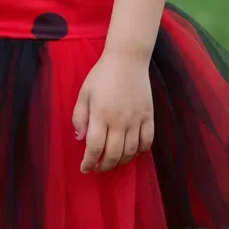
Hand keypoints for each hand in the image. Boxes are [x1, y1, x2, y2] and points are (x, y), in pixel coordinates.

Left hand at [72, 52, 153, 172]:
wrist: (127, 59)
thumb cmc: (102, 75)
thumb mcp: (84, 93)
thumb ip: (80, 116)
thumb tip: (80, 138)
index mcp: (101, 114)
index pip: (95, 147)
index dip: (89, 162)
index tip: (85, 169)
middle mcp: (119, 120)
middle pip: (113, 154)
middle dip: (104, 166)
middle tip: (98, 167)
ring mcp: (136, 119)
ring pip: (130, 151)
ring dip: (121, 162)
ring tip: (113, 162)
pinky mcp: (148, 116)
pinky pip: (147, 141)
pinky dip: (140, 151)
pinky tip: (132, 152)